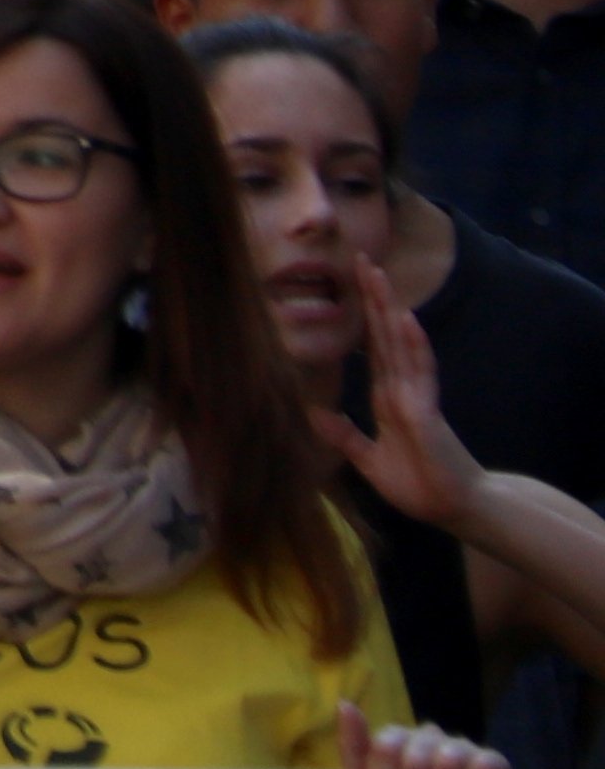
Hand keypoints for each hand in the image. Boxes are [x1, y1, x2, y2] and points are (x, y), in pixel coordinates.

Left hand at [319, 282, 488, 529]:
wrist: (455, 510)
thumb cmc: (420, 485)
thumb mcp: (369, 460)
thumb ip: (344, 436)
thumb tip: (314, 413)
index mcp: (387, 398)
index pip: (372, 348)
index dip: (363, 317)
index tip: (350, 284)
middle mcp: (401, 390)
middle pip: (385, 335)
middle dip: (374, 298)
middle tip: (361, 258)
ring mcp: (416, 397)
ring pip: (401, 344)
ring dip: (391, 309)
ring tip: (380, 275)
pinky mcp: (426, 413)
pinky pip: (421, 373)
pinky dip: (413, 345)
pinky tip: (405, 319)